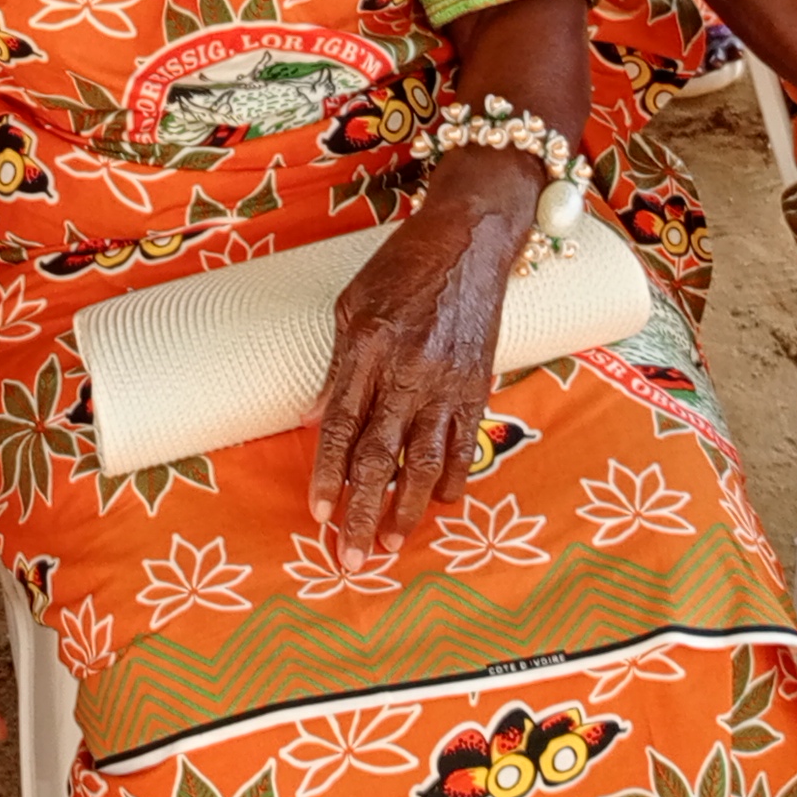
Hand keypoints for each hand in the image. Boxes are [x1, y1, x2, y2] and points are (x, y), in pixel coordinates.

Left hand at [309, 167, 529, 561]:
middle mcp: (409, 371)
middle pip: (381, 456)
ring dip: (407, 509)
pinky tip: (439, 504)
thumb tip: (324, 417)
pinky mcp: (479, 384)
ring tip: (392, 545)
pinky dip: (453, 477)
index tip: (318, 512)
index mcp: (370, 348)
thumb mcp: (353, 303)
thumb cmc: (402, 265)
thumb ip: (340, 363)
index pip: (343, 425)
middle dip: (364, 511)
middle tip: (350, 556)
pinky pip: (465, 443)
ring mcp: (448, 381)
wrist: (470, 240)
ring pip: (425, 461)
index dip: (328, 473)